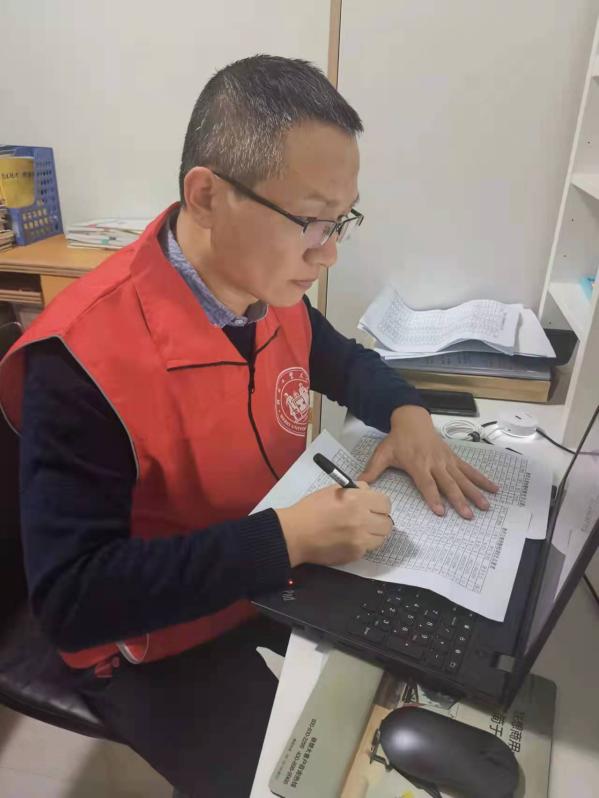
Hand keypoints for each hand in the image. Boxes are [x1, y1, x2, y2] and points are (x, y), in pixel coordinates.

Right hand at [276, 483, 392, 566]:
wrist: (294, 534)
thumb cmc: (310, 509)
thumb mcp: (332, 490)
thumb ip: (355, 490)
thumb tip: (369, 492)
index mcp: (357, 500)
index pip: (386, 503)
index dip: (379, 504)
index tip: (373, 506)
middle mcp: (362, 519)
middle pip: (387, 522)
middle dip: (379, 520)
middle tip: (368, 520)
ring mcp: (360, 539)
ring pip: (381, 537)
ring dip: (373, 534)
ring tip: (359, 531)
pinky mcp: (355, 554)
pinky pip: (368, 548)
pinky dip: (362, 544)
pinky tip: (348, 540)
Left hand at [359, 405, 497, 518]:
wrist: (411, 419)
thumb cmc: (397, 440)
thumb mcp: (382, 453)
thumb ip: (372, 470)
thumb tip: (357, 484)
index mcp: (417, 464)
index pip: (426, 483)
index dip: (433, 497)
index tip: (441, 512)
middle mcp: (434, 463)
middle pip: (448, 484)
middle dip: (458, 500)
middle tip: (468, 515)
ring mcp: (446, 460)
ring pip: (462, 478)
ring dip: (474, 492)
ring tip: (485, 506)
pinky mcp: (453, 458)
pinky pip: (469, 469)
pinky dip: (481, 479)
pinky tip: (494, 488)